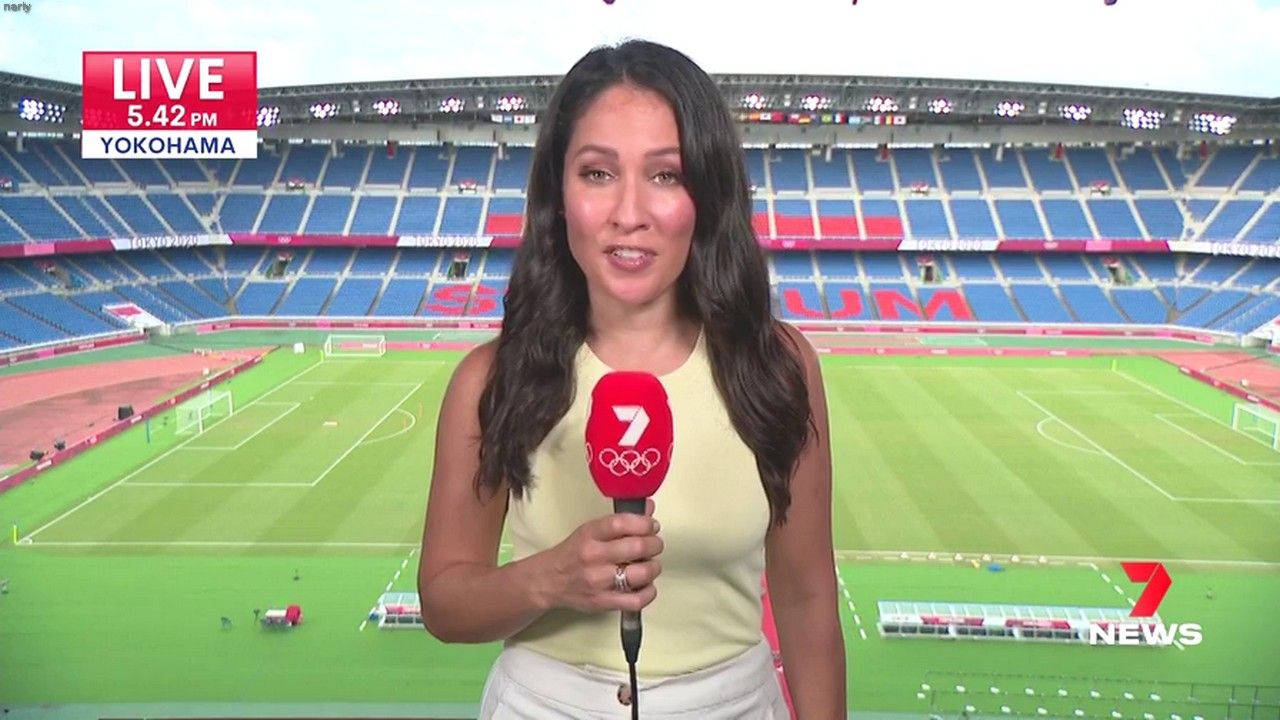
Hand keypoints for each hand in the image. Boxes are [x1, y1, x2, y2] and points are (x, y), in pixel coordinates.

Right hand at [537, 499, 662, 613]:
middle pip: (637, 547)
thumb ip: (621, 521)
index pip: (622, 523)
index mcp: (590, 534)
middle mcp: (594, 557)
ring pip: (641, 573)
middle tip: (654, 545)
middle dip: (655, 544)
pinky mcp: (603, 602)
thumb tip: (649, 508)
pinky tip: (646, 585)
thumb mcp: (591, 530)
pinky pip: (636, 600)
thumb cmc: (573, 553)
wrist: (549, 580)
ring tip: (650, 564)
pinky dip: (649, 592)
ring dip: (653, 567)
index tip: (652, 525)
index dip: (645, 523)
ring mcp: (599, 582)